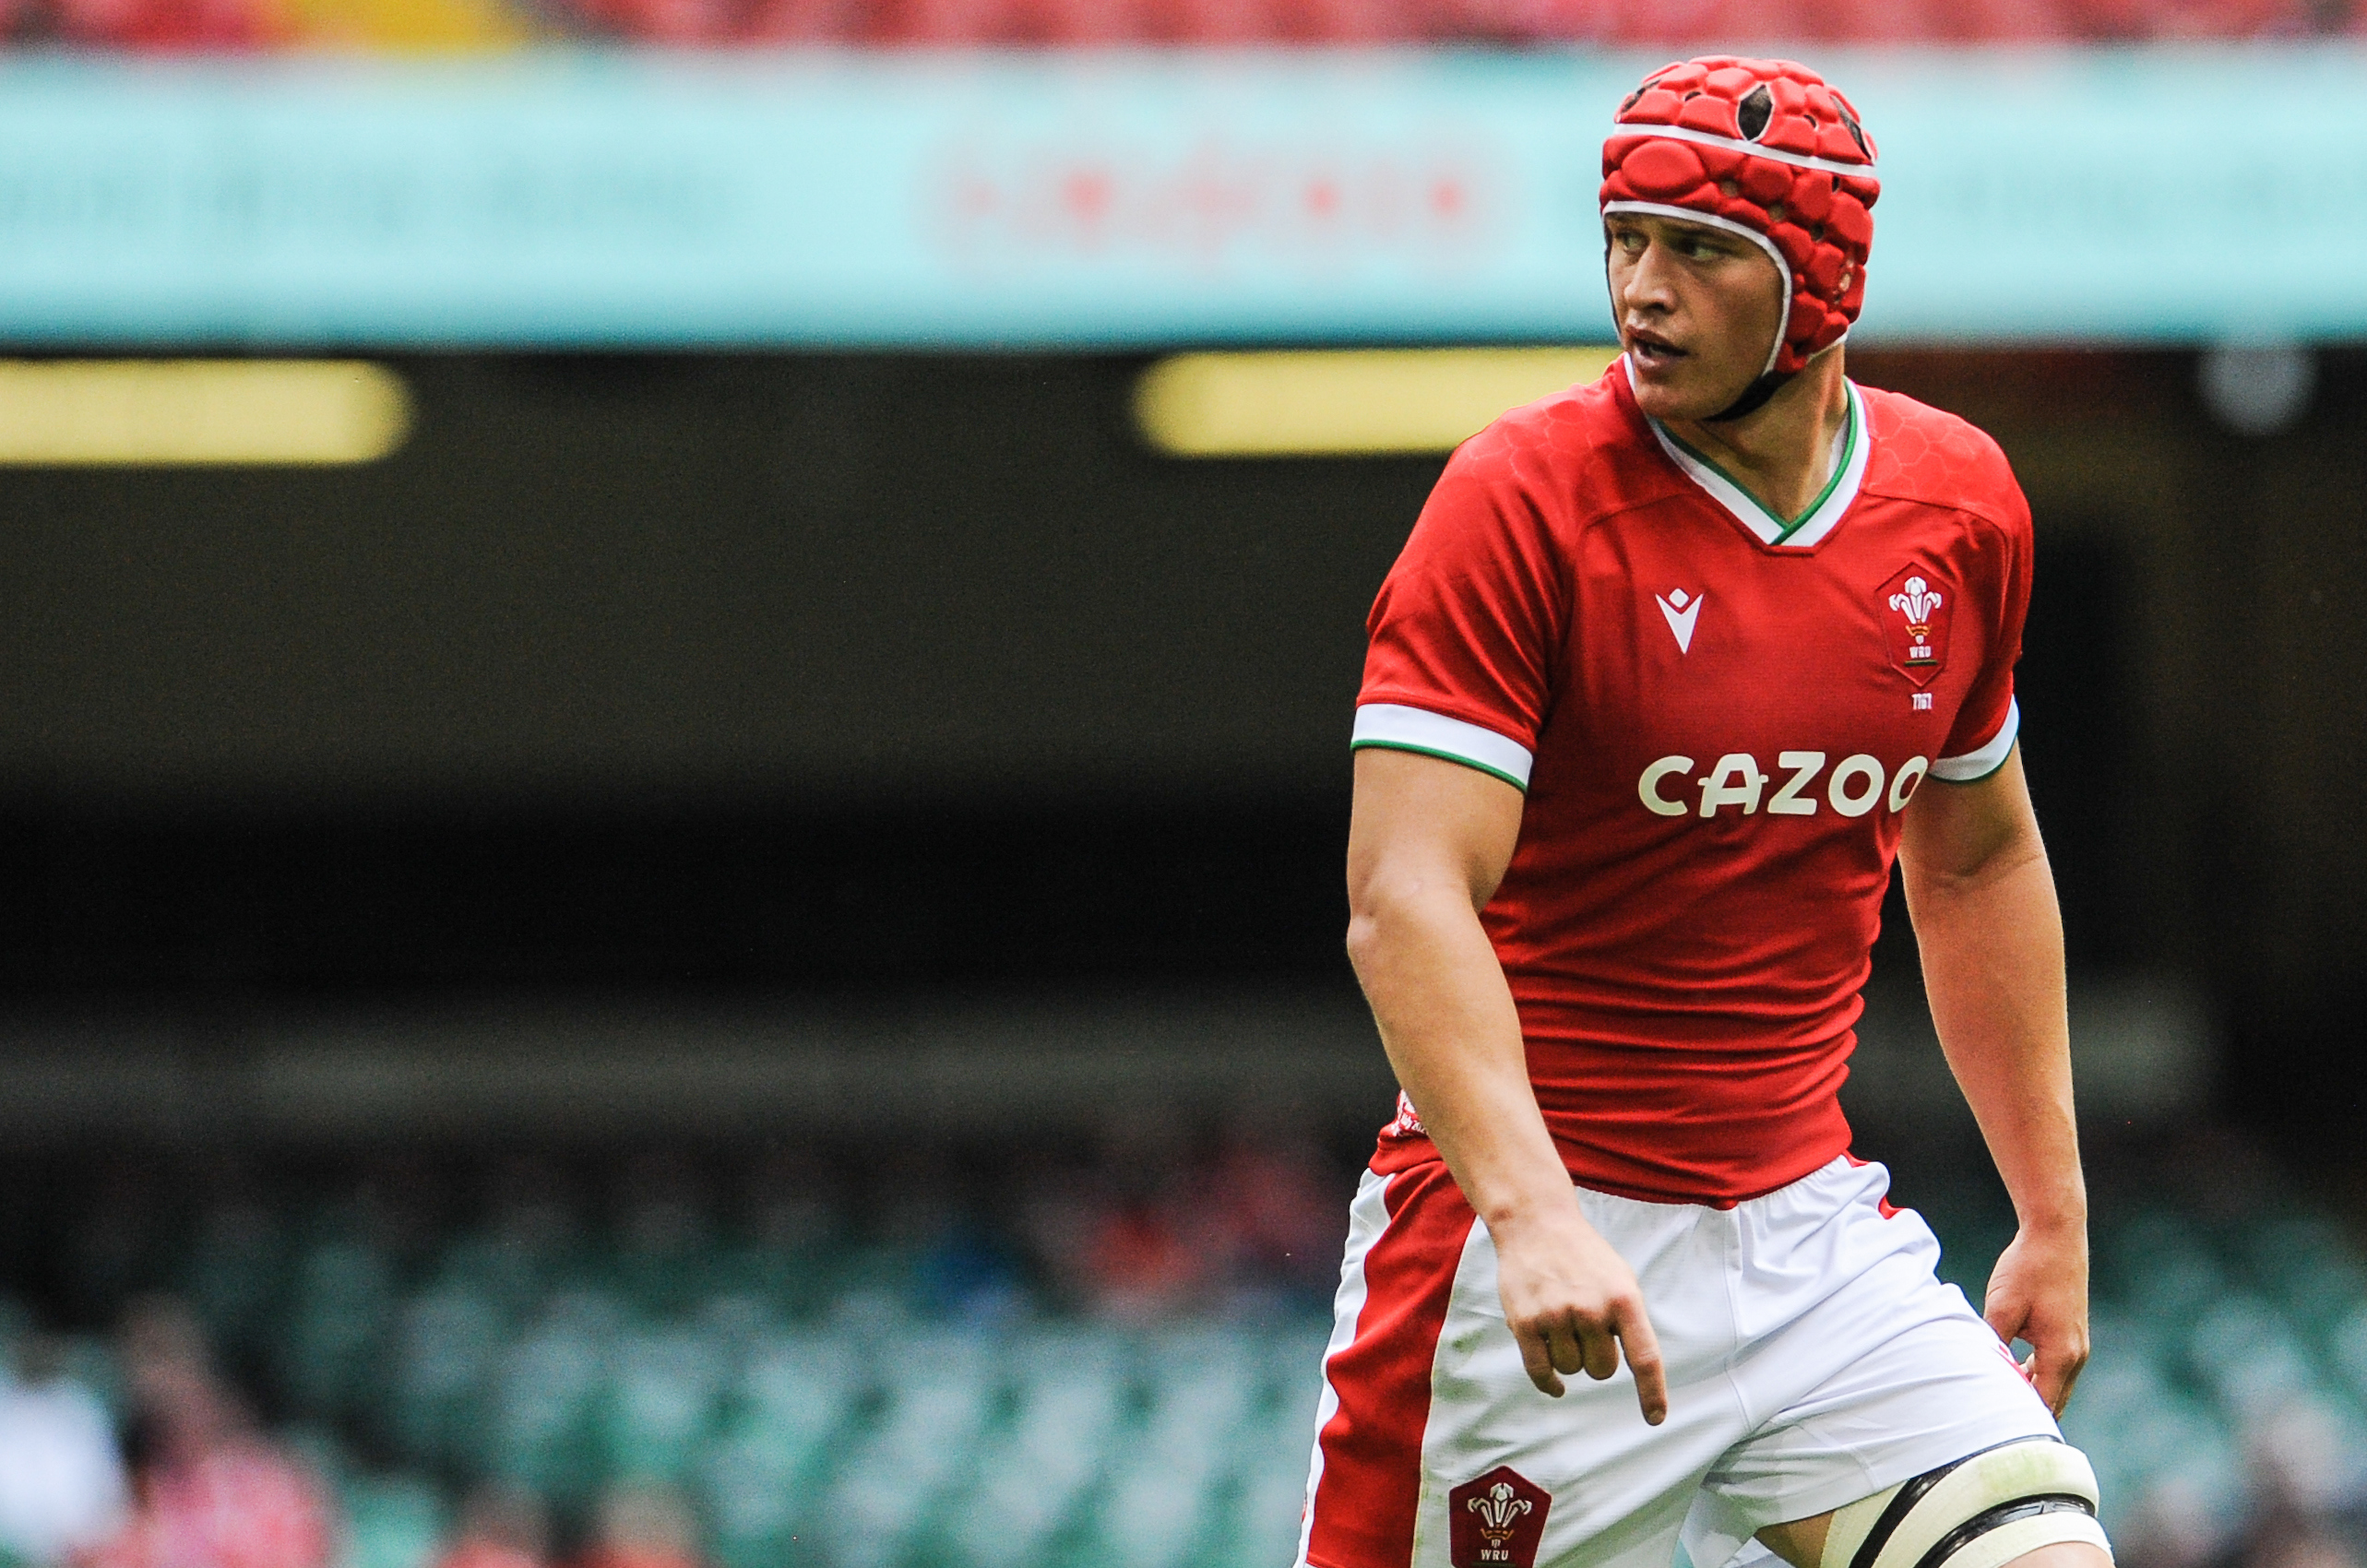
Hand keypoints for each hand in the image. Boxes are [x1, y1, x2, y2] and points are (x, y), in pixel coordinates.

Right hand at [1490, 1197, 1667, 1423]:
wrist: (1536, 1223)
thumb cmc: (1584, 1256)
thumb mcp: (1620, 1279)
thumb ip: (1629, 1320)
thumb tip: (1637, 1367)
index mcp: (1623, 1298)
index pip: (1645, 1357)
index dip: (1653, 1393)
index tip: (1655, 1419)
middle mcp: (1592, 1309)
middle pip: (1602, 1370)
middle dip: (1596, 1358)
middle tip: (1586, 1330)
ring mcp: (1556, 1316)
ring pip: (1572, 1369)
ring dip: (1569, 1357)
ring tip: (1562, 1323)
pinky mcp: (1525, 1322)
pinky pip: (1541, 1372)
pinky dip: (1550, 1383)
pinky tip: (1556, 1386)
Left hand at [1982, 1221, 2089, 1417]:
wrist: (2055, 1236)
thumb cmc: (2028, 1270)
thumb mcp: (2002, 1307)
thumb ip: (1995, 1343)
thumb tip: (1982, 1371)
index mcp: (2061, 1355)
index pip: (2043, 1403)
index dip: (2020, 1419)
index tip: (1997, 1432)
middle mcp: (2076, 1355)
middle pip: (2052, 1399)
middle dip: (2026, 1411)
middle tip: (1994, 1424)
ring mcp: (2076, 1344)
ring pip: (2054, 1383)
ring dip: (2030, 1391)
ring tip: (1998, 1400)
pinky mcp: (2071, 1333)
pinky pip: (2054, 1366)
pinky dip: (2036, 1374)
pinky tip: (2010, 1371)